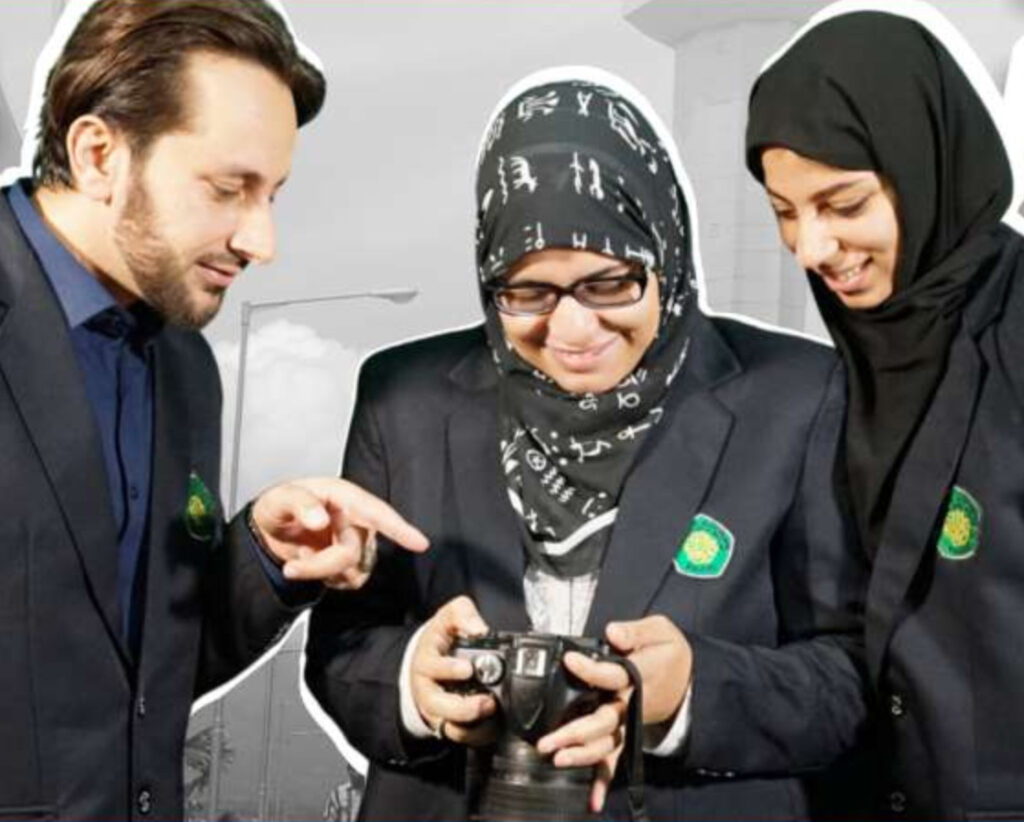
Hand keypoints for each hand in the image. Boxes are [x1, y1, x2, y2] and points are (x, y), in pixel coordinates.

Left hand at [250, 477, 428, 588]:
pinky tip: (314, 567)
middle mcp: (355, 519)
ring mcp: (356, 541)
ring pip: (355, 570)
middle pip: (354, 552)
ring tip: (300, 562)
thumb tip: (321, 518)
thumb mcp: (279, 498)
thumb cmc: (279, 507)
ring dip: (323, 573)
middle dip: (320, 565)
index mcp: (344, 497)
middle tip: (293, 566)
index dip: (400, 528)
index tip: (420, 543)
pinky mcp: (352, 561)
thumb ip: (299, 504)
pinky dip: (329, 580)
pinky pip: (352, 581)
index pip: (378, 513)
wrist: (270, 531)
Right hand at [411, 596, 497, 745]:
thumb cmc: (440, 640)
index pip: (433, 667)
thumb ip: (463, 614)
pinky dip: (476, 735)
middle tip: (487, 702)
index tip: (468, 668)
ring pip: (448, 725)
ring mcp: (436, 710)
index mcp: (426, 661)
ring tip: (492, 714)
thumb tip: (479, 628)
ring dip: (471, 725)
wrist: (426, 663)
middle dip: (462, 707)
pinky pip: (460, 736)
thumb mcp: (448, 618)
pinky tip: (493, 727)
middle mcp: (427, 689)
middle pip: (438, 705)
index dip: (449, 669)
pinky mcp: (448, 723)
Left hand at [535, 615, 693, 811]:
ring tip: (557, 759)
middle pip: (603, 721)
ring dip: (582, 754)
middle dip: (575, 732)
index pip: (611, 675)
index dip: (589, 669)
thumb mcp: (660, 631)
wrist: (690, 679)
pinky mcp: (627, 731)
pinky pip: (615, 757)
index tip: (570, 660)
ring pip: (606, 743)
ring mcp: (629, 721)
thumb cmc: (669, 653)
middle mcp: (631, 703)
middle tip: (549, 741)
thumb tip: (612, 632)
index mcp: (638, 676)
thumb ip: (635, 631)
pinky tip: (593, 801)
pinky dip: (604, 781)